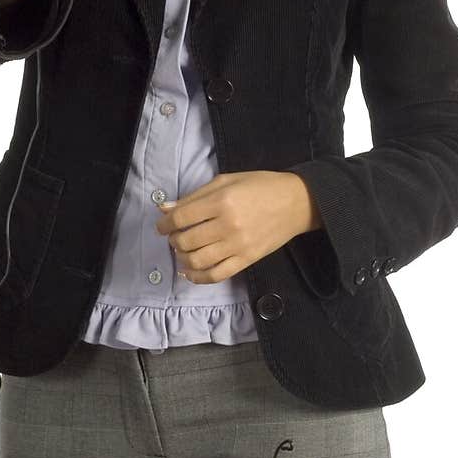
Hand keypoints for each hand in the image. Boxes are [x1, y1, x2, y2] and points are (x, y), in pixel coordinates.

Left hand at [154, 171, 320, 283]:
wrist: (296, 203)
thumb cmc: (261, 186)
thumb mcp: (226, 181)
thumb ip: (195, 196)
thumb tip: (165, 208)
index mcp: (221, 201)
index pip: (181, 218)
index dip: (165, 224)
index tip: (162, 225)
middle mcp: (227, 225)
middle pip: (186, 241)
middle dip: (173, 240)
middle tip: (174, 236)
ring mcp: (238, 245)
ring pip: (198, 261)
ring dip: (183, 258)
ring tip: (183, 251)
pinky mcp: (247, 260)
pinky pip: (217, 275)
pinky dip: (198, 277)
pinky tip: (190, 272)